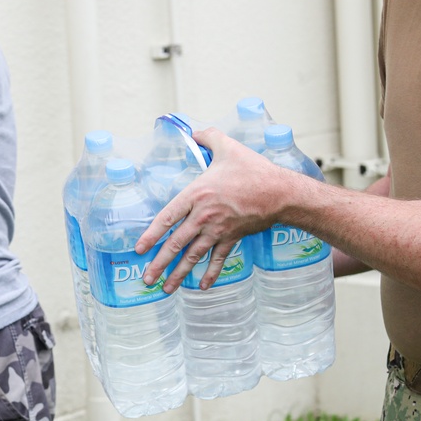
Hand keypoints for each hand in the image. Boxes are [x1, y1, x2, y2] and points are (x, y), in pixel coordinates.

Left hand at [135, 127, 282, 292]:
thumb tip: (194, 131)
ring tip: (166, 289)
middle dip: (159, 264)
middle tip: (146, 279)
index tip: (139, 248)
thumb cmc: (253, 170)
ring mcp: (217, 230)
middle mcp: (203, 216)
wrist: (280, 192)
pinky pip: (218, 259)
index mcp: (196, 194)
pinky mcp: (232, 238)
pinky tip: (201, 287)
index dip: (151, 235)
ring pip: (193, 256)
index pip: (167, 218)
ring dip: (178, 274)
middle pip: (176, 243)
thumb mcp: (228, 147)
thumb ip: (208, 137)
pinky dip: (210, 274)